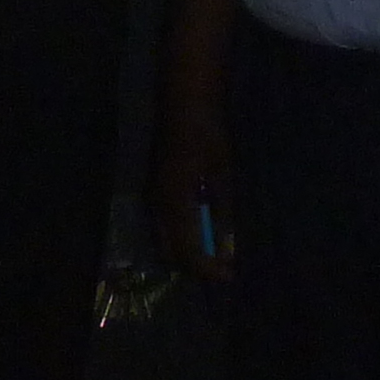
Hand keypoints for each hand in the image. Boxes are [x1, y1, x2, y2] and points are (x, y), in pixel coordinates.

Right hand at [150, 118, 233, 280]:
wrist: (182, 103)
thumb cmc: (208, 133)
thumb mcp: (222, 174)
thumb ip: (222, 212)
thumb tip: (227, 246)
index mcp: (175, 201)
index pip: (187, 250)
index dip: (206, 268)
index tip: (227, 276)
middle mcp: (157, 205)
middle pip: (171, 251)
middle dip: (195, 266)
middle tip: (222, 269)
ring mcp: (152, 197)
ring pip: (164, 240)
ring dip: (187, 253)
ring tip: (214, 256)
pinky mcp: (154, 191)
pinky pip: (163, 226)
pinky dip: (181, 238)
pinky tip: (201, 235)